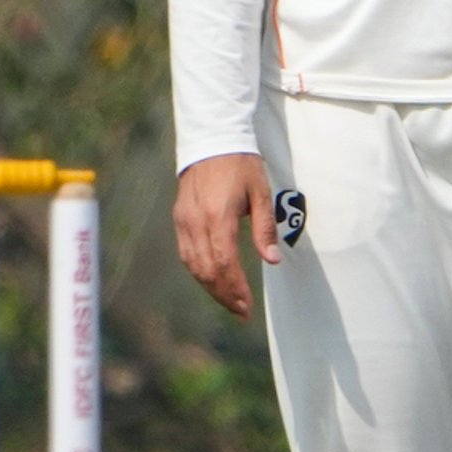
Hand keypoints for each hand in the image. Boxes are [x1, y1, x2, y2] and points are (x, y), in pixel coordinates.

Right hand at [176, 151, 284, 322]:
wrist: (211, 140)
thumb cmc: (241, 165)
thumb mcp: (260, 193)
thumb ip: (264, 229)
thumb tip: (272, 261)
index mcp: (218, 215)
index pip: (224, 263)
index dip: (236, 288)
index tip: (248, 306)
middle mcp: (196, 221)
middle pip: (206, 270)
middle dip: (224, 295)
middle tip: (242, 312)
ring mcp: (184, 221)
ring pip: (192, 265)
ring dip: (210, 287)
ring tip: (230, 302)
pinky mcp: (179, 219)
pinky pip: (186, 253)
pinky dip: (199, 272)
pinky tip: (213, 280)